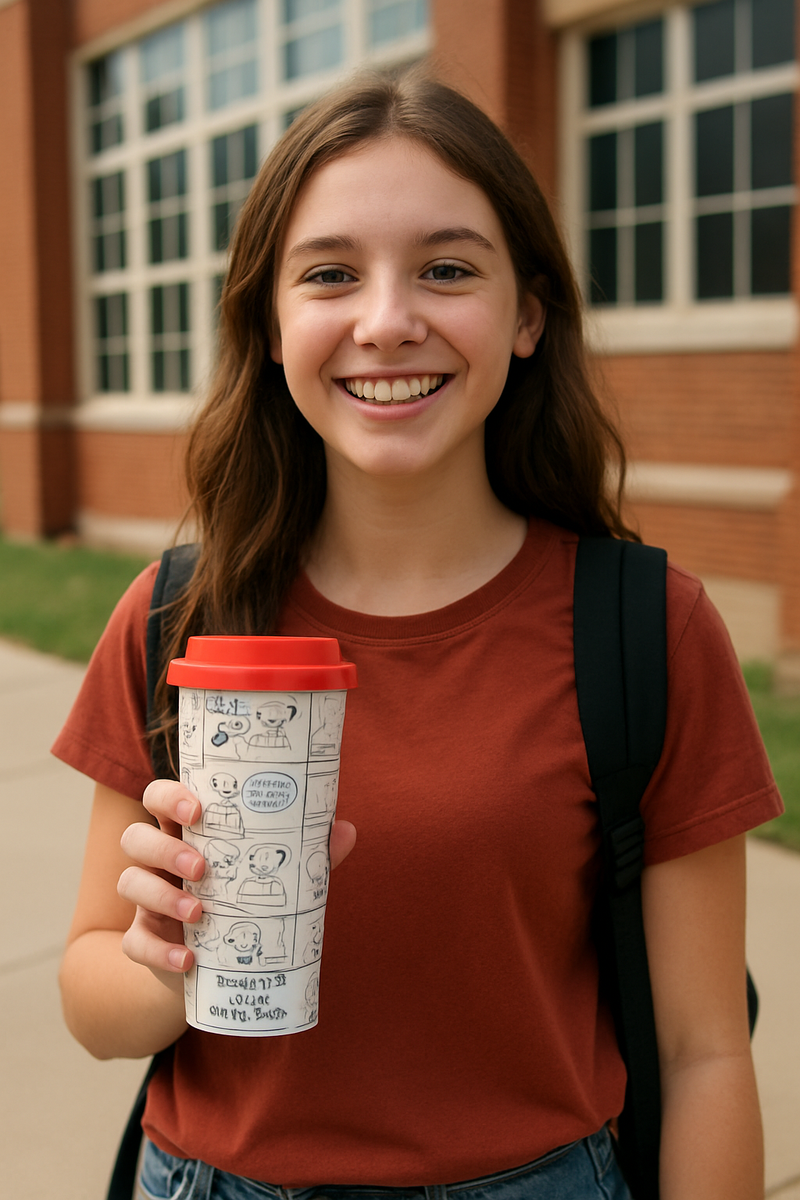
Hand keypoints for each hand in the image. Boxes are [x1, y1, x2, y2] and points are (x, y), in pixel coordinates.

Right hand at [118, 779, 356, 989]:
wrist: (215, 967)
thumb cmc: (243, 903)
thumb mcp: (271, 878)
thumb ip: (304, 856)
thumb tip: (345, 829)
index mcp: (186, 834)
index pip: (159, 798)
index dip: (169, 796)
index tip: (197, 809)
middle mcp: (159, 863)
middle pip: (135, 837)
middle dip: (163, 848)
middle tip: (202, 868)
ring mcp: (146, 902)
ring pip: (129, 882)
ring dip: (162, 896)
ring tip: (200, 913)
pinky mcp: (143, 941)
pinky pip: (134, 944)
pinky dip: (159, 952)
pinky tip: (188, 960)